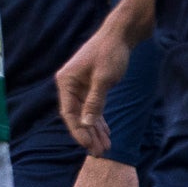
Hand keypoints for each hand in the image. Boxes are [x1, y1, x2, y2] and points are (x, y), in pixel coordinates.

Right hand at [54, 26, 130, 155]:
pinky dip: (99, 119)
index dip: (79, 131)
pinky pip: (93, 107)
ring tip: (106, 146)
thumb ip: (94, 102)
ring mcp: (80, 86)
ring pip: (86, 113)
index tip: (89, 146)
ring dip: (95, 130)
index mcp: (66, 82)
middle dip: (88, 134)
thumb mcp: (104, 79)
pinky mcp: (91, 85)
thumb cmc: (110, 53)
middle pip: (77, 116)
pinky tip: (106, 132)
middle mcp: (69, 85)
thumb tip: (86, 124)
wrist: (120, 34)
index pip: (69, 113)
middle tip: (100, 152)